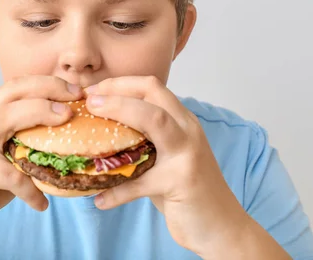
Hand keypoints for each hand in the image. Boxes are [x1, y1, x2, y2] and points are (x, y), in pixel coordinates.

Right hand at [0, 76, 82, 237]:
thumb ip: (30, 139)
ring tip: (66, 120)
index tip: (76, 89)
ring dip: (40, 113)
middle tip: (75, 96)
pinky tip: (42, 203)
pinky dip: (30, 189)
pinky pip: (10, 175)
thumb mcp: (10, 152)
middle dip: (48, 87)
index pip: (18, 85)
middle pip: (13, 90)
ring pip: (8, 117)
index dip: (48, 82)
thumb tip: (74, 134)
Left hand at [83, 76, 249, 256]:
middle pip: (153, 94)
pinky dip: (117, 191)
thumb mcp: (168, 157)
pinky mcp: (181, 181)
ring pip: (153, 120)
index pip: (152, 86)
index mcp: (182, 121)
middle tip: (88, 99)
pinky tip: (99, 200)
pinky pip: (141, 182)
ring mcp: (187, 154)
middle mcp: (187, 130)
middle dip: (117, 90)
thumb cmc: (188, 191)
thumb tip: (99, 134)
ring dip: (118, 112)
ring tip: (89, 120)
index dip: (119, 83)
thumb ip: (144, 141)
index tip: (93, 90)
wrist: (224, 228)